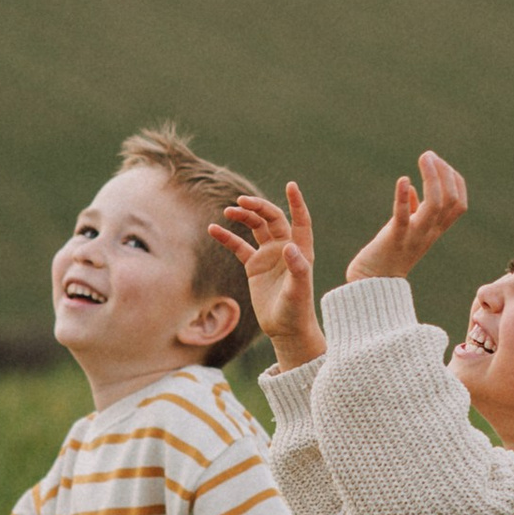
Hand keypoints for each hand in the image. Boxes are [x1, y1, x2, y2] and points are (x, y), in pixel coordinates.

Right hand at [214, 183, 323, 367]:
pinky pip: (239, 246)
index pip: (300, 220)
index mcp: (301, 250)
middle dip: (258, 207)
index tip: (291, 185)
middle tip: (241, 201)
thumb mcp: (298, 290)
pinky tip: (212, 229)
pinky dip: (227, 237)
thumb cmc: (297, 310)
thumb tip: (289, 247)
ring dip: (243, 217)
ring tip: (228, 211)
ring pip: (255, 228)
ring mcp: (269, 255)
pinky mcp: (254, 266)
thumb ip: (297, 268)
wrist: (285, 328)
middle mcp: (285, 248)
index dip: (296, 203)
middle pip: (272, 218)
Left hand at [346, 150, 467, 283]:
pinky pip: (403, 217)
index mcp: (434, 230)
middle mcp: (429, 232)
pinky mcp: (394, 238)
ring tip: (425, 158)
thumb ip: (412, 211)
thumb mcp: (405, 231)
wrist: (371, 285)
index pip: (459, 203)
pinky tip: (403, 180)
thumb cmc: (387, 255)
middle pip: (452, 201)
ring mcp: (413, 236)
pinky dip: (403, 198)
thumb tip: (409, 189)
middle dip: (445, 174)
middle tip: (428, 156)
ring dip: (432, 178)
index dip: (454, 180)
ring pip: (436, 206)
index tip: (438, 163)